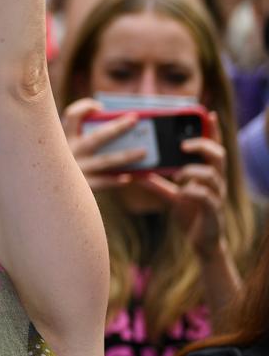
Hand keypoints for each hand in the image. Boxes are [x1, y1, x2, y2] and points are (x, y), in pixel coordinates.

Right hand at [62, 99, 146, 189]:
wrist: (41, 192)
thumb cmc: (60, 166)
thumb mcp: (64, 150)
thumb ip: (82, 141)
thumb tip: (115, 132)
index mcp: (63, 139)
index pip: (72, 116)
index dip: (85, 108)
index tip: (100, 107)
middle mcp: (68, 152)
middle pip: (97, 137)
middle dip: (118, 127)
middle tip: (134, 119)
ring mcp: (75, 170)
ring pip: (105, 160)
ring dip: (126, 155)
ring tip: (144, 152)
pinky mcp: (82, 186)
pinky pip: (103, 182)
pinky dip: (116, 179)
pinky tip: (129, 177)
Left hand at [136, 112, 228, 258]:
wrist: (201, 242)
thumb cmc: (190, 213)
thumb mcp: (171, 196)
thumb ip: (157, 183)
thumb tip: (136, 172)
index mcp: (207, 173)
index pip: (212, 147)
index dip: (212, 130)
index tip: (207, 113)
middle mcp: (215, 181)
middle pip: (218, 154)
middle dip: (202, 145)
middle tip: (183, 145)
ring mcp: (217, 195)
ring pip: (212, 174)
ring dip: (193, 170)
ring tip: (178, 174)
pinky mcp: (213, 211)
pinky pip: (207, 196)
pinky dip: (193, 191)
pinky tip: (183, 192)